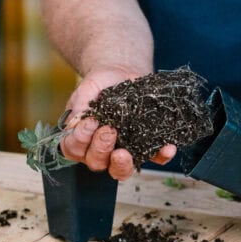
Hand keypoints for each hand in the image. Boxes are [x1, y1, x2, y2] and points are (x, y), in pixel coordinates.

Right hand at [59, 66, 176, 179]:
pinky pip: (154, 158)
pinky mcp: (146, 147)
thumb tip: (73, 126)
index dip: (80, 141)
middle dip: (101, 149)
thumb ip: (79, 108)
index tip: (90, 122)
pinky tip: (167, 148)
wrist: (121, 72)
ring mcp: (124, 151)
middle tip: (109, 131)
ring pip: (121, 169)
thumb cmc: (100, 84)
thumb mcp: (86, 91)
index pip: (74, 150)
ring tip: (125, 153)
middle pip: (97, 162)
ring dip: (123, 164)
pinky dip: (161, 156)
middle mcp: (101, 151)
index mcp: (82, 140)